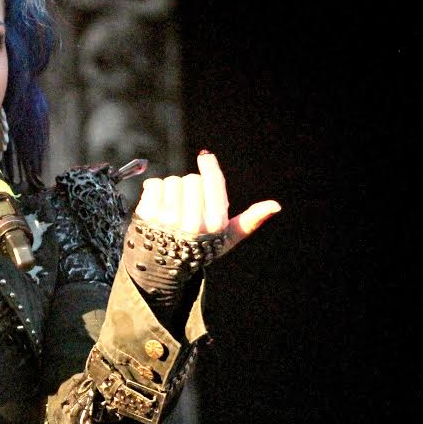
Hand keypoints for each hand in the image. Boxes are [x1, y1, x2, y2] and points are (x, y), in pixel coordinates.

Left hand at [133, 151, 280, 254]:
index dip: (210, 166)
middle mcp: (193, 223)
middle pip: (192, 179)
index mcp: (215, 225)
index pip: (214, 183)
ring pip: (172, 181)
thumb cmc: (198, 249)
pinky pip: (154, 185)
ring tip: (173, 205)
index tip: (205, 156)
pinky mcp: (147, 216)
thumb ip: (250, 221)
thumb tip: (275, 206)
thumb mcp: (226, 238)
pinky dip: (154, 189)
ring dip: (171, 188)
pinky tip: (158, 204)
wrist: (162, 267)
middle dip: (189, 186)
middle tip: (187, 201)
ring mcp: (168, 220)